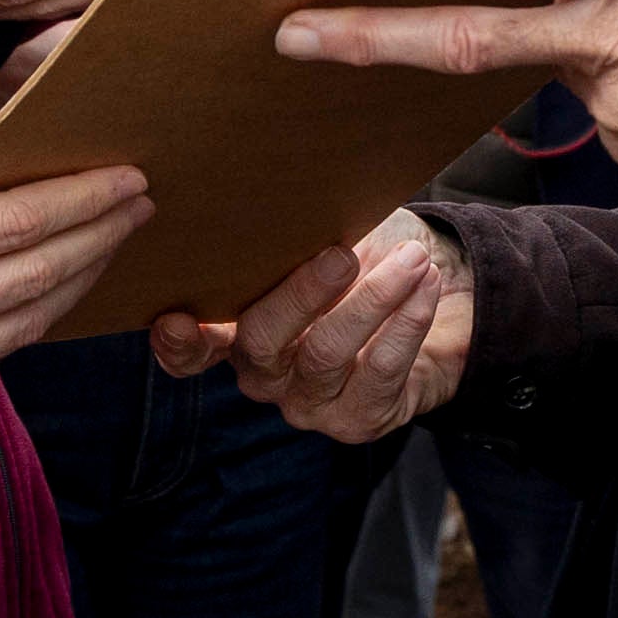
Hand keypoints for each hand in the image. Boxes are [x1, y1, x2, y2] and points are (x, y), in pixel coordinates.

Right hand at [0, 9, 146, 411]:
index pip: (4, 226)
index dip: (74, 201)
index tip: (123, 175)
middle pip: (30, 275)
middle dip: (96, 235)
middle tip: (140, 200)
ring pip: (23, 323)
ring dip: (78, 278)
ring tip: (116, 236)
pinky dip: (34, 316)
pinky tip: (60, 281)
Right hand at [152, 207, 467, 440]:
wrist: (441, 309)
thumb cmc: (369, 264)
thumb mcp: (328, 241)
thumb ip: (296, 236)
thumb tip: (292, 198)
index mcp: (238, 330)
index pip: (192, 349)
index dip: (178, 343)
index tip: (175, 321)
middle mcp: (263, 373)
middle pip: (261, 339)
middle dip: (303, 292)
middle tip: (344, 254)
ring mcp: (307, 402)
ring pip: (325, 353)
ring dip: (374, 299)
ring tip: (411, 260)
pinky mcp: (358, 419)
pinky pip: (380, 371)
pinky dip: (407, 321)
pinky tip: (425, 287)